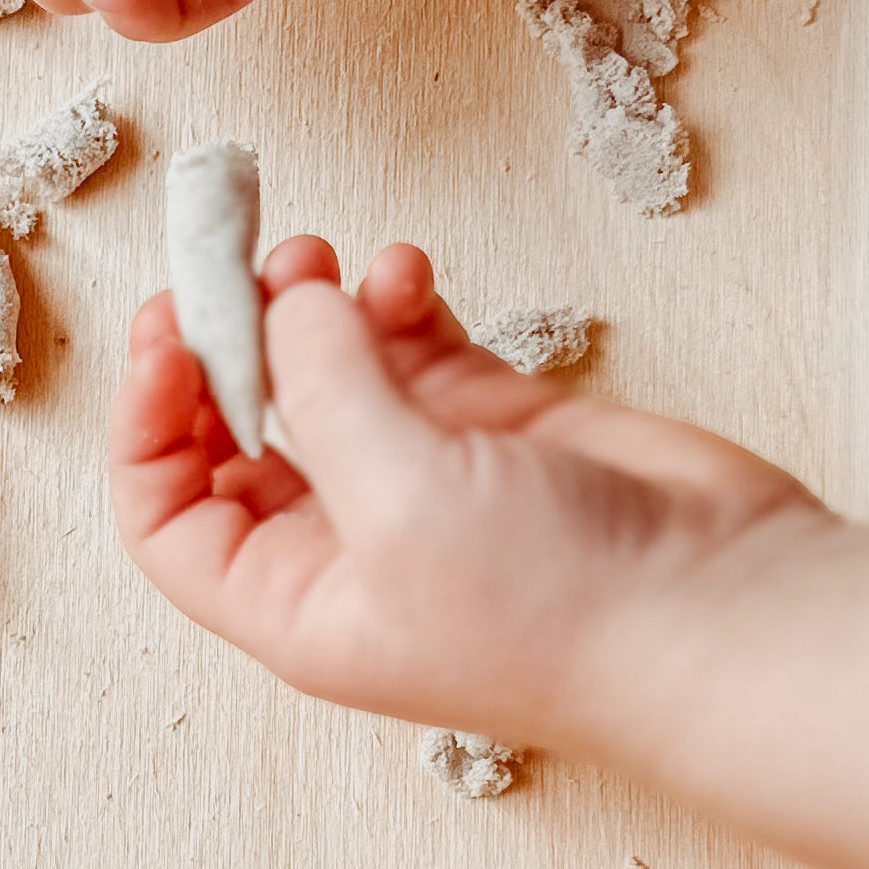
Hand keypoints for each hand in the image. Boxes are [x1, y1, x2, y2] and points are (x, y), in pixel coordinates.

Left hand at [108, 239, 832, 751]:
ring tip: (316, 254)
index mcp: (295, 599)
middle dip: (222, 343)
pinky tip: (408, 273)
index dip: (147, 426)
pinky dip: (396, 302)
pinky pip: (412, 349)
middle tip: (231, 261)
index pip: (167, 516)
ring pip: (323, 376)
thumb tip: (283, 305)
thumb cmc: (559, 613)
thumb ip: (324, 389)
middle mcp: (346, 545)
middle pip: (234, 432)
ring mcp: (422, 482)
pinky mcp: (496, 430)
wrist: (721, 612)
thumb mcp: (398, 499)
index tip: (167, 335)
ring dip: (305, 308)